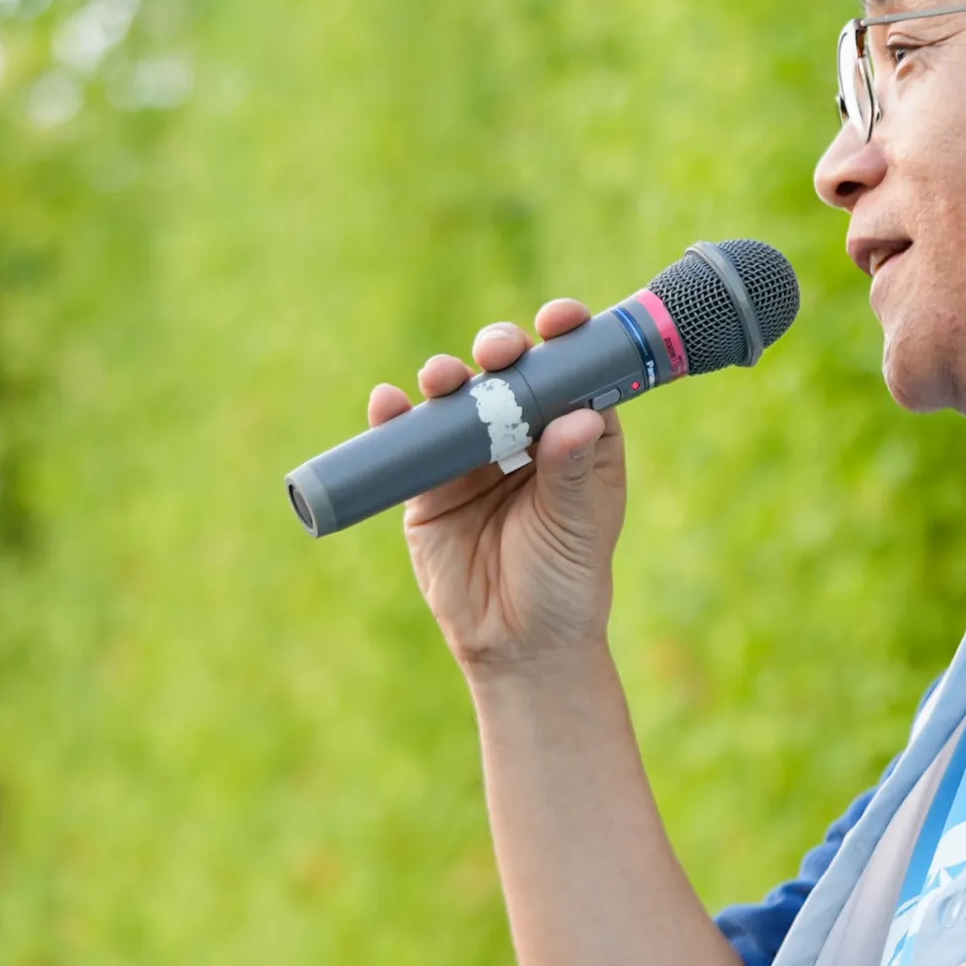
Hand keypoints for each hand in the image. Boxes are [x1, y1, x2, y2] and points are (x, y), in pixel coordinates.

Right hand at [370, 299, 626, 676]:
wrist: (516, 645)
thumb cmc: (566, 582)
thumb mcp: (577, 526)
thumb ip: (570, 473)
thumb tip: (577, 418)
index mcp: (576, 435)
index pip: (574, 372)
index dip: (568, 338)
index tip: (559, 320)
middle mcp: (526, 434)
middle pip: (512, 373)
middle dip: (502, 349)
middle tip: (497, 352)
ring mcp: (474, 455)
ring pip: (459, 398)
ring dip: (448, 377)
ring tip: (441, 378)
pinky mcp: (430, 484)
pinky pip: (409, 441)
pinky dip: (395, 417)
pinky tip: (388, 403)